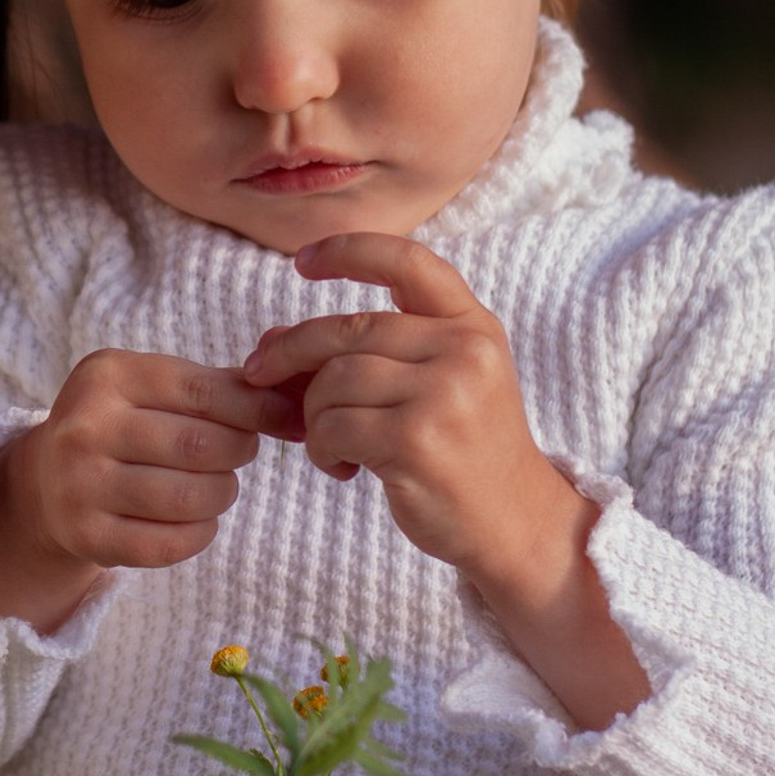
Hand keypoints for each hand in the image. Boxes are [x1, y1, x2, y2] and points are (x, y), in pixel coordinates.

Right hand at [12, 348, 294, 570]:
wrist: (43, 482)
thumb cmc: (118, 425)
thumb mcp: (150, 387)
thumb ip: (217, 386)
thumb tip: (295, 395)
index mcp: (107, 375)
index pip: (204, 391)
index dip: (256, 409)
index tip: (285, 419)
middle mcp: (86, 426)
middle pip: (201, 446)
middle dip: (238, 452)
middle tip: (238, 454)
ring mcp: (80, 484)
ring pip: (189, 497)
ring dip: (223, 494)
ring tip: (218, 487)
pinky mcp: (87, 535)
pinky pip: (170, 543)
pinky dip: (200, 533)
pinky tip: (197, 520)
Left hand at [242, 232, 650, 729]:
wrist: (516, 524)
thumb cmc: (464, 452)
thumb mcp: (437, 385)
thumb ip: (369, 353)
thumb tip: (271, 339)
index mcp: (471, 325)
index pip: (406, 262)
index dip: (348, 251)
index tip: (301, 260)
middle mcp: (464, 349)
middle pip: (347, 330)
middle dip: (290, 352)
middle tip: (258, 372)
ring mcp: (444, 394)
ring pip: (332, 381)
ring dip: (312, 416)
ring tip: (331, 443)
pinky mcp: (418, 440)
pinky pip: (333, 427)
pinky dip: (321, 448)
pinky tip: (343, 467)